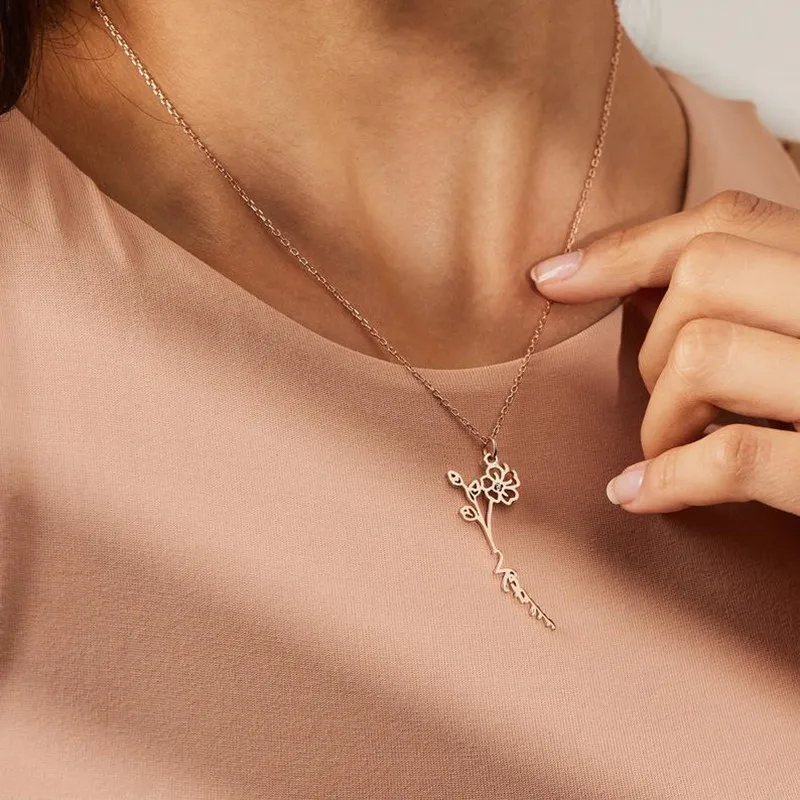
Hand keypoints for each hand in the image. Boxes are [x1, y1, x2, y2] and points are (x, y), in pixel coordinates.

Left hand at [531, 190, 799, 515]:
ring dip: (659, 417)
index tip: (552, 278)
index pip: (729, 222)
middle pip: (702, 275)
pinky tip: (640, 495)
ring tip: (667, 453)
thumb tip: (635, 291)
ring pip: (702, 354)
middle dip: (652, 344)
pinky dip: (668, 479)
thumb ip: (761, 303)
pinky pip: (730, 456)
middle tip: (664, 405)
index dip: (627, 247)